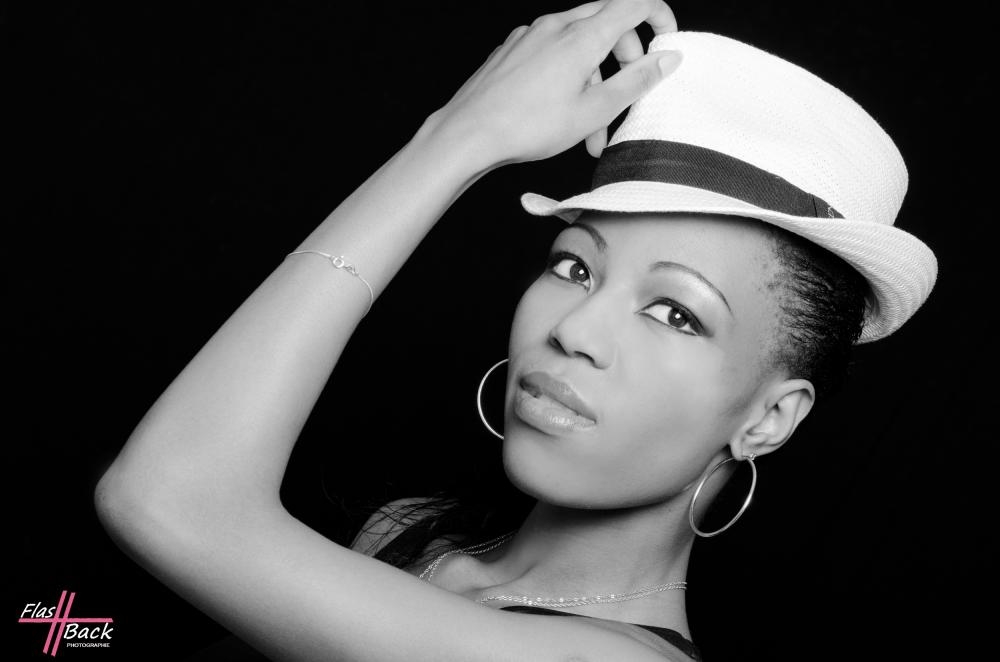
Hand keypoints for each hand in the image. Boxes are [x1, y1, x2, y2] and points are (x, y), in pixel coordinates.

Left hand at [422, 0, 679, 169]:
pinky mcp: (512, 50)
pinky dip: (567, 76)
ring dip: (594, 77)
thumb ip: (635, 81)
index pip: (634, 3)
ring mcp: (530, 35)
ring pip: (577, 43)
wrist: (468, 133)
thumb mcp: (594, 111)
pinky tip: (561, 112)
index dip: (659, 14)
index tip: (667, 38)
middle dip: (627, 52)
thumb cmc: (527, 126)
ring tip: (593, 128)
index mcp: (582, 36)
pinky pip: (550, 53)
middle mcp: (555, 26)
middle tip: (630, 87)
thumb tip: (667, 58)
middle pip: (607, 20)